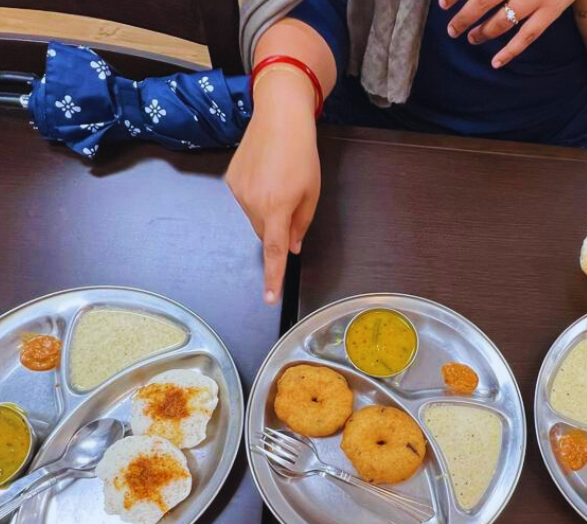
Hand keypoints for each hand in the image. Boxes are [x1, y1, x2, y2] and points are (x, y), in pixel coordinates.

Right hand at [225, 70, 319, 304]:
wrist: (278, 115)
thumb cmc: (302, 153)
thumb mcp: (311, 191)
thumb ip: (301, 224)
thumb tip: (292, 248)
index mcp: (277, 208)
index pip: (274, 252)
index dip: (273, 276)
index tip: (270, 298)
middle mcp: (253, 204)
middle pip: (265, 233)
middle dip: (277, 229)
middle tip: (290, 201)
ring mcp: (238, 193)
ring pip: (254, 219)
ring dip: (266, 212)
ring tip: (277, 182)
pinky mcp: (230, 181)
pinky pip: (244, 202)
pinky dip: (255, 198)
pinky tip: (264, 175)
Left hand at [443, 0, 573, 67]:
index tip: (442, 5)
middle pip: (484, 0)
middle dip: (464, 17)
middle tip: (452, 30)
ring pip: (503, 20)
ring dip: (483, 32)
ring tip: (472, 38)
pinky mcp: (552, 10)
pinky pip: (528, 35)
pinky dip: (510, 51)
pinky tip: (495, 63)